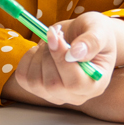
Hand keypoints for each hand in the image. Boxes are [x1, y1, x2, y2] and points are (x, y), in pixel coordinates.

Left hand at [3, 13, 120, 106]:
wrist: (82, 37)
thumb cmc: (96, 33)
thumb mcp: (100, 29)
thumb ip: (92, 41)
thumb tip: (76, 52)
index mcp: (96, 84)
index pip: (75, 83)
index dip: (61, 59)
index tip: (55, 35)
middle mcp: (77, 95)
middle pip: (52, 84)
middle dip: (49, 54)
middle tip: (56, 34)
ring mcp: (57, 95)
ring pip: (35, 82)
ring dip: (38, 56)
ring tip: (50, 42)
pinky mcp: (40, 89)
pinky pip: (23, 78)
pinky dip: (27, 59)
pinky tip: (40, 51)